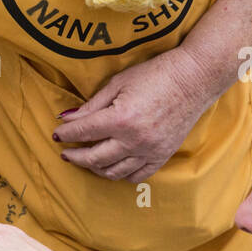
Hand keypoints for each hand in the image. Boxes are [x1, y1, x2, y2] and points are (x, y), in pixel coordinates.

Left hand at [52, 46, 211, 183]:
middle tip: (66, 153)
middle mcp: (134, 140)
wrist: (194, 78)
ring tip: (87, 160)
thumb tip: (66, 118)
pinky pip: (136, 176)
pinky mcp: (162, 155)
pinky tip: (112, 166)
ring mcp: (149, 151)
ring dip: (95, 168)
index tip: (57, 134)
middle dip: (75, 157)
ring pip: (113, 171)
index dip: (66, 134)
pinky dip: (120, 174)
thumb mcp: (118, 84)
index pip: (83, 132)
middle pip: (94, 158)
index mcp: (121, 119)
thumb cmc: (155, 75)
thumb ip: (91, 105)